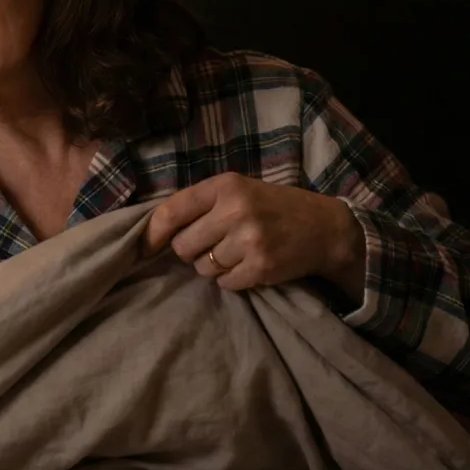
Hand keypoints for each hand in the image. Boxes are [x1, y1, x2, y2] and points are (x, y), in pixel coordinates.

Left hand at [143, 172, 365, 298]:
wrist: (325, 228)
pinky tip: (249, 265)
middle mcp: (235, 210)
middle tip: (213, 244)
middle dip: (192, 251)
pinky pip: (225, 283)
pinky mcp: (261, 267)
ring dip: (213, 266)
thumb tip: (152, 233)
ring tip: (236, 252)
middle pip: (182, 246)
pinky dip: (232, 279)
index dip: (152, 234)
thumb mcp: (238, 191)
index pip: (171, 211)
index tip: (143, 249)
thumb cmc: (273, 207)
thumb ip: (200, 204)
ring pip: (202, 268)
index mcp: (225, 186)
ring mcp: (249, 240)